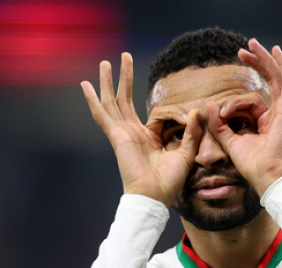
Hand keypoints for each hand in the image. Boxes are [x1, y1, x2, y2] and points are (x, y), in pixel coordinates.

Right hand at [81, 53, 200, 207]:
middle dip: (124, 78)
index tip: (158, 90)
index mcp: (146, 137)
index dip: (150, 100)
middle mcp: (132, 133)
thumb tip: (196, 111)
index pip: (144, 112)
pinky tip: (86, 85)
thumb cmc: (169, 181)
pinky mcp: (116, 136)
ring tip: (106, 62)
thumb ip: (190, 131)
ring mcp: (122, 134)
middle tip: (123, 57)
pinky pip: (102, 115)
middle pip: (124, 99)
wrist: (154, 196)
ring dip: (109, 81)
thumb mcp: (186, 152)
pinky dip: (93, 99)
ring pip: (112, 102)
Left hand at [207, 39, 281, 196]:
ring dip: (265, 59)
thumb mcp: (230, 141)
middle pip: (268, 82)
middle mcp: (278, 114)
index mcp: (266, 122)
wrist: (267, 175)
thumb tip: (211, 105)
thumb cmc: (253, 165)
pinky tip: (275, 51)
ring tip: (252, 45)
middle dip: (256, 63)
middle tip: (242, 51)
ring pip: (276, 77)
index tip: (220, 111)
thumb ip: (220, 124)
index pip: (251, 101)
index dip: (233, 102)